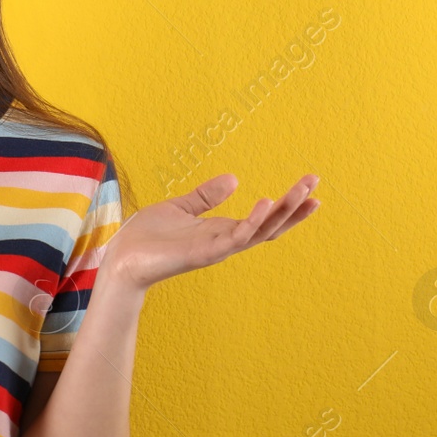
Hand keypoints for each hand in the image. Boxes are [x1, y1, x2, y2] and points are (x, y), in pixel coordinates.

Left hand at [106, 173, 320, 292]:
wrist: (122, 258)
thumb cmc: (148, 237)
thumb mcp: (180, 207)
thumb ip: (205, 196)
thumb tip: (234, 179)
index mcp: (222, 230)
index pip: (264, 219)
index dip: (288, 206)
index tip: (310, 188)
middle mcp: (225, 241)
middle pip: (270, 224)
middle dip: (295, 205)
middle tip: (315, 183)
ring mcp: (217, 248)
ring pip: (260, 231)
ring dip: (283, 212)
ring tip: (302, 191)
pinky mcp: (204, 253)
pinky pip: (236, 238)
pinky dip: (253, 222)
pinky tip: (265, 203)